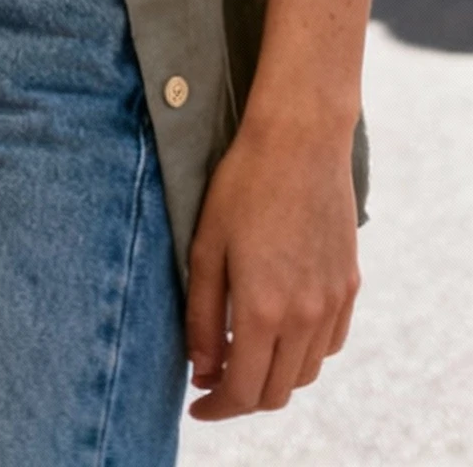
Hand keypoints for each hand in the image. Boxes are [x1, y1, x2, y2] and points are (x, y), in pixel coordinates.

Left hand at [185, 115, 359, 418]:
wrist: (300, 140)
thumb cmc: (243, 186)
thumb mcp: (206, 248)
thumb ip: (203, 316)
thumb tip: (202, 370)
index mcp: (264, 309)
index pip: (244, 390)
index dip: (218, 408)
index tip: (197, 406)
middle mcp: (305, 315)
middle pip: (278, 390)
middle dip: (243, 397)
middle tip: (214, 382)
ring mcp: (333, 302)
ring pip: (306, 371)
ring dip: (275, 377)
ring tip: (243, 355)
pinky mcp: (350, 285)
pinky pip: (330, 343)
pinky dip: (304, 354)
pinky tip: (281, 332)